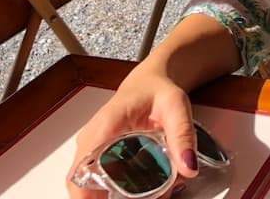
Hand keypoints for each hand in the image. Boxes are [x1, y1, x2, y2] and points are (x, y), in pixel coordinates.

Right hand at [66, 71, 197, 197]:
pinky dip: (112, 191)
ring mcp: (90, 149)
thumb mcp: (175, 106)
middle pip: (82, 184)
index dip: (85, 196)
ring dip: (110, 196)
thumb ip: (183, 134)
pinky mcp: (96, 156)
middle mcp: (91, 139)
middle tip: (139, 198)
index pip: (81, 170)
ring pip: (87, 185)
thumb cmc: (157, 90)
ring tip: (145, 194)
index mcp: (105, 126)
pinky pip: (95, 181)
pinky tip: (138, 193)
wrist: (149, 82)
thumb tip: (188, 167)